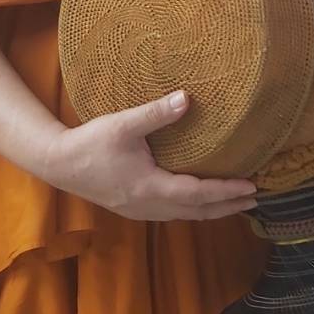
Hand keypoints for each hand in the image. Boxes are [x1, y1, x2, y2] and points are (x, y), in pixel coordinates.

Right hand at [35, 91, 256, 221]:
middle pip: (197, 211)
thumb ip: (156, 113)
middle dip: (228, 206)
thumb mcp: (124, 124)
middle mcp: (149, 205)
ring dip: (212, 210)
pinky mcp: (133, 208)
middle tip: (255, 198)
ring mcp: (140, 210)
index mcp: (151, 187)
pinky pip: (172, 214)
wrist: (58, 163)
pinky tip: (199, 202)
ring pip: (185, 215)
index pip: (198, 193)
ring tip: (235, 202)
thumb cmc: (90, 143)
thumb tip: (187, 98)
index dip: (226, 191)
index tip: (251, 186)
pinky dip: (193, 210)